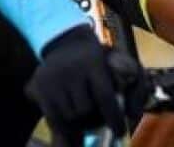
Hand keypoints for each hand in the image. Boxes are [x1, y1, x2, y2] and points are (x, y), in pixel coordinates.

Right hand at [26, 25, 137, 145]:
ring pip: (71, 116)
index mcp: (93, 61)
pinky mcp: (38, 88)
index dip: (113, 117)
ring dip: (80, 119)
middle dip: (95, 116)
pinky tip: (71, 115)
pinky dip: (65, 123)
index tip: (120, 131)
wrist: (65, 43)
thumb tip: (132, 114)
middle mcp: (70, 69)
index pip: (103, 95)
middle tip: (99, 114)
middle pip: (86, 110)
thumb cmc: (99, 58)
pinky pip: (54, 119)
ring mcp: (52, 79)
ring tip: (83, 107)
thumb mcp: (121, 63)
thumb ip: (134, 86)